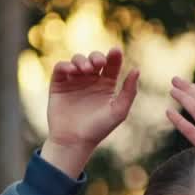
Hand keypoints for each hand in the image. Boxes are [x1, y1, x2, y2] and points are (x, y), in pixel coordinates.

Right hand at [41, 48, 139, 177]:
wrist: (74, 142)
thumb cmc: (98, 129)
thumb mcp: (118, 111)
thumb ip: (129, 91)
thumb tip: (136, 69)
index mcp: (106, 85)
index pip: (111, 65)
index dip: (114, 56)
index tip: (115, 52)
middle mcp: (90, 80)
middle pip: (94, 59)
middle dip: (96, 57)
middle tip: (100, 63)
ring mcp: (74, 81)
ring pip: (77, 60)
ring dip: (81, 60)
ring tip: (86, 70)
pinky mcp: (59, 84)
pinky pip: (61, 68)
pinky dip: (65, 65)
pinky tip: (72, 71)